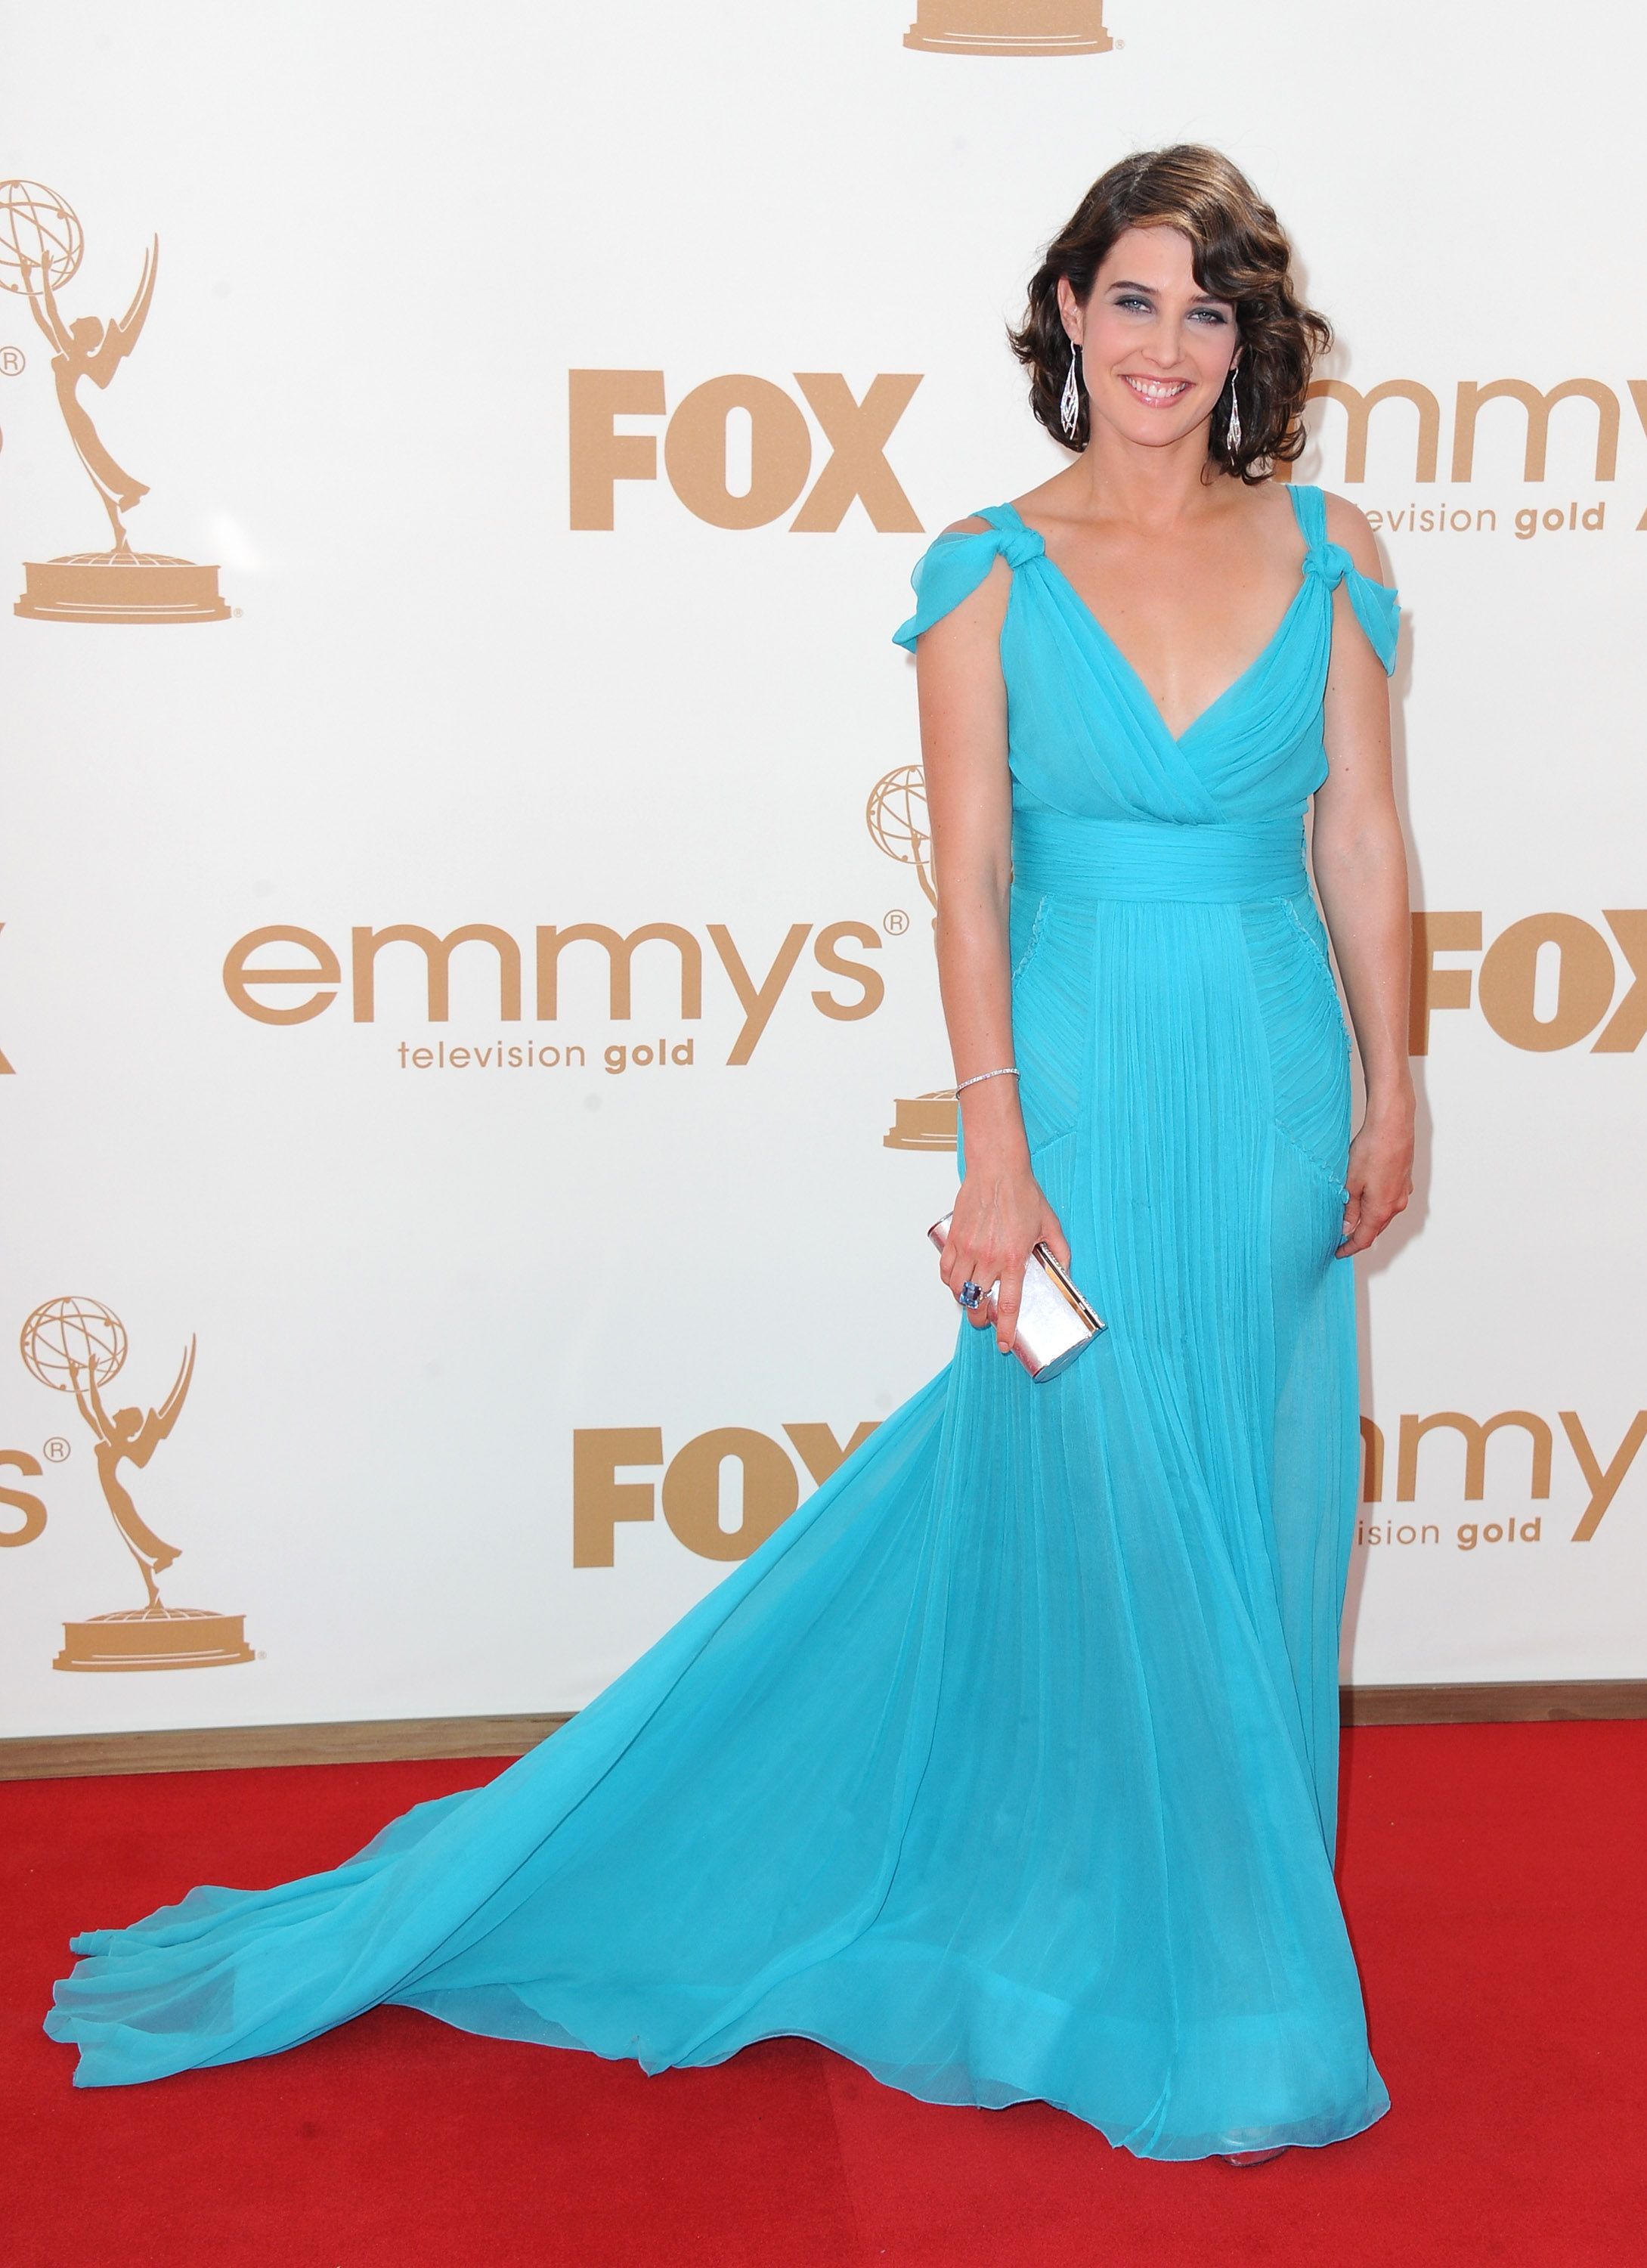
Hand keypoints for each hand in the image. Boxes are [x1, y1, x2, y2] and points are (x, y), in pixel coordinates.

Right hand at [939, 1167, 1069, 1353]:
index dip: (1006, 1330)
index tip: (1004, 1345)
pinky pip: (946, 1271)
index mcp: (1013, 1258)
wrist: (997, 1170)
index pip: (1009, 1305)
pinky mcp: (954, 1239)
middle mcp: (988, 1258)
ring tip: (971, 1301)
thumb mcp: (1050, 1225)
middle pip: (977, 1303)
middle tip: (984, 1320)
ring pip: (958, 1290)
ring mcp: (968, 1249)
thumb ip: (1059, 1252)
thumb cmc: (1022, 1194)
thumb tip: (1063, 1271)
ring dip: (964, 1301)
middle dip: (980, 1318)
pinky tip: (958, 1282)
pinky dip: (950, 1282)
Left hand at [1336, 1103, 1413, 1255]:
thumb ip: (1349, 1209)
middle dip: (1359, 1236)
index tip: (1338, 1252)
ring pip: (1384, 1214)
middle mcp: (1396, 1204)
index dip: (1349, 1248)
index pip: (1364, 1239)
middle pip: (1375, 1228)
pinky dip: (1377, 1205)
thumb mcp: (1351, 1183)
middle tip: (1341, 1238)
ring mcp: (1403, 1192)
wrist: (1393, 1124)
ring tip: (1351, 1219)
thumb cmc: (1372, 1150)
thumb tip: (1346, 1229)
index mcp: (1381, 1209)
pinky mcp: (1404, 1179)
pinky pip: (1390, 1200)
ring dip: (1369, 1220)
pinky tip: (1366, 1197)